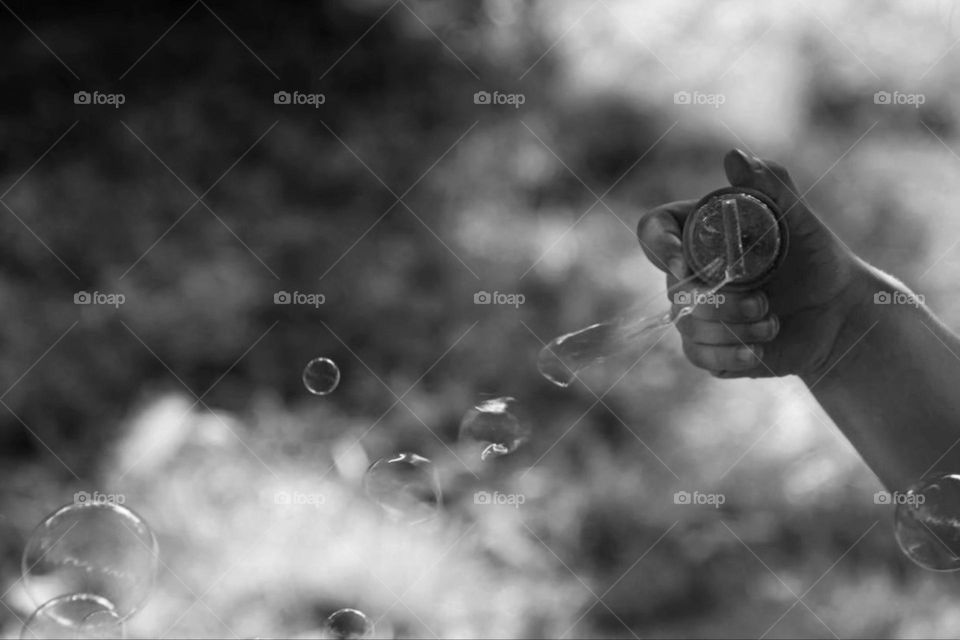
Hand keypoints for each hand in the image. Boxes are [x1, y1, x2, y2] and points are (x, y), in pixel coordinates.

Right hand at [636, 149, 863, 377]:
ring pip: (687, 325)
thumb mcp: (801, 220)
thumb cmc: (817, 259)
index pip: (654, 231)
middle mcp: (690, 272)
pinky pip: (698, 355)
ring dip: (734, 328)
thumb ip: (771, 187)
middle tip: (764, 302)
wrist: (838, 314)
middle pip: (675, 288)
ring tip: (772, 323)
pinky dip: (731, 356)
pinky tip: (760, 351)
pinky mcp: (708, 347)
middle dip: (720, 301)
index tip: (684, 263)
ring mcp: (696, 311)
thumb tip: (734, 156)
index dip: (660, 246)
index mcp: (700, 234)